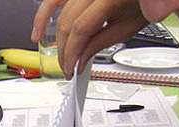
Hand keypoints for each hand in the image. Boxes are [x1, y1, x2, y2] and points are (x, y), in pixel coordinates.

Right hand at [32, 0, 146, 77]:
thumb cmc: (141, 4)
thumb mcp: (127, 27)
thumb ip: (101, 42)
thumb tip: (81, 59)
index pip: (81, 29)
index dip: (73, 52)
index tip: (72, 68)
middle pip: (67, 22)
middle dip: (65, 50)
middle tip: (68, 67)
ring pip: (57, 11)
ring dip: (51, 36)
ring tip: (55, 55)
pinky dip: (43, 13)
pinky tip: (38, 32)